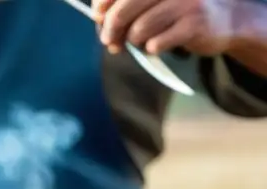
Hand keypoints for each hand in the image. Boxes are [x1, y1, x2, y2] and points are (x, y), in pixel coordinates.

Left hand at [94, 0, 235, 54]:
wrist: (226, 20)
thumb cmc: (180, 11)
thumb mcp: (155, 0)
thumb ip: (128, 4)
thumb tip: (98, 17)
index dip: (102, 3)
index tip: (97, 15)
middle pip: (123, 10)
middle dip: (110, 29)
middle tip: (110, 41)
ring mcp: (185, 2)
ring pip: (138, 30)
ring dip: (135, 41)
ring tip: (143, 40)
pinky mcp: (194, 24)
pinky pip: (155, 44)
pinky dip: (151, 49)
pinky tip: (159, 44)